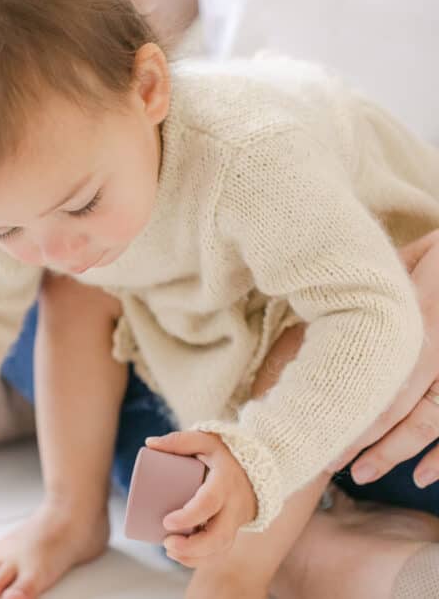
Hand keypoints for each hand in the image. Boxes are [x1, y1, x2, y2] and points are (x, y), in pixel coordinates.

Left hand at [144, 431, 256, 567]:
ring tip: (169, 550)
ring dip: (196, 557)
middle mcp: (234, 506)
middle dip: (193, 547)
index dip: (189, 516)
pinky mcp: (232, 530)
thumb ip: (179, 440)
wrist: (252, 469)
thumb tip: (150, 444)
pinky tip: (180, 557)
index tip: (166, 522)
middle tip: (166, 543)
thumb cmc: (222, 454)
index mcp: (225, 482)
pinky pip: (221, 552)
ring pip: (222, 548)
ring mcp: (236, 522)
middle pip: (220, 535)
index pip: (209, 503)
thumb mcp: (205, 440)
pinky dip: (201, 560)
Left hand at [327, 230, 438, 486]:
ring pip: (432, 420)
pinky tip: (422, 478)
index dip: (346, 408)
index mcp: (416, 317)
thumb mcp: (409, 260)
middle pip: (397, 402)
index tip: (312, 426)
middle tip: (324, 462)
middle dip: (359, 437)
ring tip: (361, 473)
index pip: (376, 375)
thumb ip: (374, 289)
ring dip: (395, 452)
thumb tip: (325, 302)